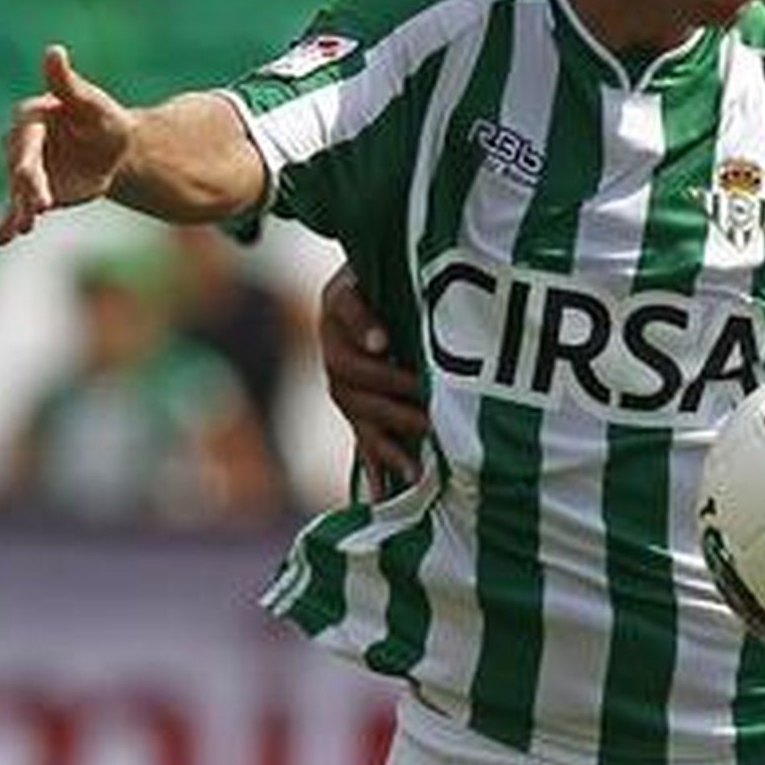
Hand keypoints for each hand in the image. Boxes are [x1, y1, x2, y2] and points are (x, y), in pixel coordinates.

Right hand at [0, 45, 131, 245]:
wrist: (115, 150)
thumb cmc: (104, 120)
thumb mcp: (93, 104)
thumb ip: (69, 83)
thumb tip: (54, 50)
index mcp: (31, 118)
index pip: (25, 140)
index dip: (27, 158)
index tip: (28, 173)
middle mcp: (20, 144)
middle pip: (20, 169)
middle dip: (28, 187)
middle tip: (40, 206)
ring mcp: (24, 170)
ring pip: (18, 192)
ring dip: (19, 210)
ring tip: (25, 227)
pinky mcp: (31, 192)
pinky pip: (16, 208)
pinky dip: (6, 224)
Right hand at [320, 263, 427, 495]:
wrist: (366, 288)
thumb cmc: (381, 273)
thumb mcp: (377, 267)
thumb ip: (381, 285)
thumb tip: (387, 328)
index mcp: (338, 309)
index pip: (347, 316)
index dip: (364, 327)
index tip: (384, 342)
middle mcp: (334, 354)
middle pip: (356, 383)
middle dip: (394, 399)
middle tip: (430, 413)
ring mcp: (344, 388)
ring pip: (363, 420)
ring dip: (390, 445)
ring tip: (416, 469)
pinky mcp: (358, 411)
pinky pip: (365, 442)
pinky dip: (376, 470)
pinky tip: (382, 497)